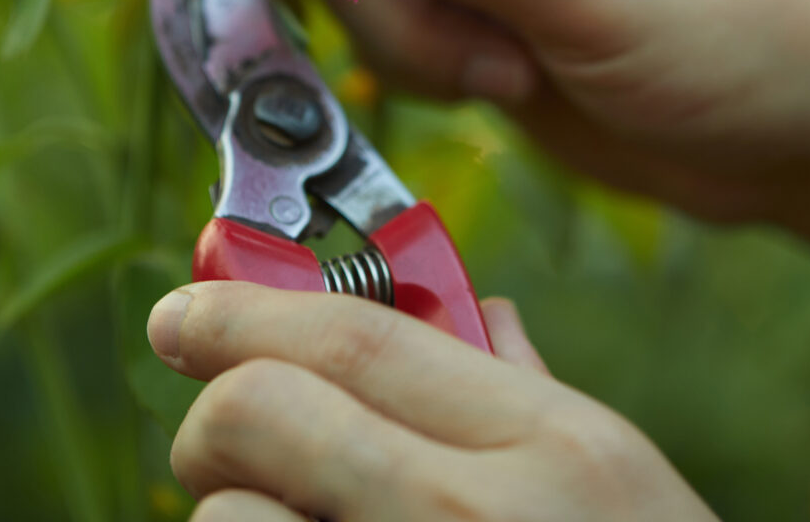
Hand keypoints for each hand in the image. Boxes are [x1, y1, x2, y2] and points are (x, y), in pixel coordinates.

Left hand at [148, 281, 718, 520]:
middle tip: (227, 438)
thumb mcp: (622, 490)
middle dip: (216, 414)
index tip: (187, 312)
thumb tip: (480, 316)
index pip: (357, 336)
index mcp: (556, 450)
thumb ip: (531, 399)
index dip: (246, 309)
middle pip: (259, 412)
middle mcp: (470, 519)